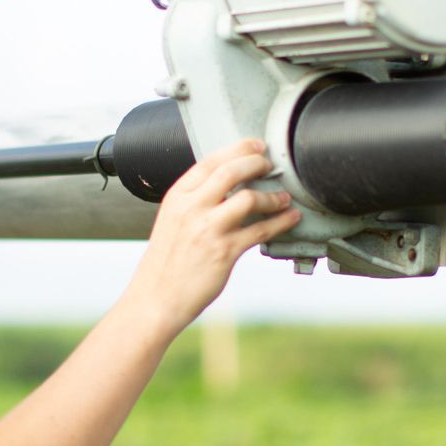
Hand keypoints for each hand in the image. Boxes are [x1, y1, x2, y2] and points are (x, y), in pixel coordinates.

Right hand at [120, 139, 301, 338]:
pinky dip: (280, 222)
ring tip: (283, 198)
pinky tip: (289, 218)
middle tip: (271, 165)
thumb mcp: (172, 221)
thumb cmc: (165, 263)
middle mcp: (191, 208)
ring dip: (272, 196)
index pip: (210, 161)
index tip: (257, 146)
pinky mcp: (223, 252)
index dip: (239, 149)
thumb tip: (228, 187)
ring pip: (248, 198)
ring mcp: (207, 230)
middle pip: (231, 171)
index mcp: (177, 197)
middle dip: (257, 163)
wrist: (156, 299)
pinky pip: (260, 230)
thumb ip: (195, 202)